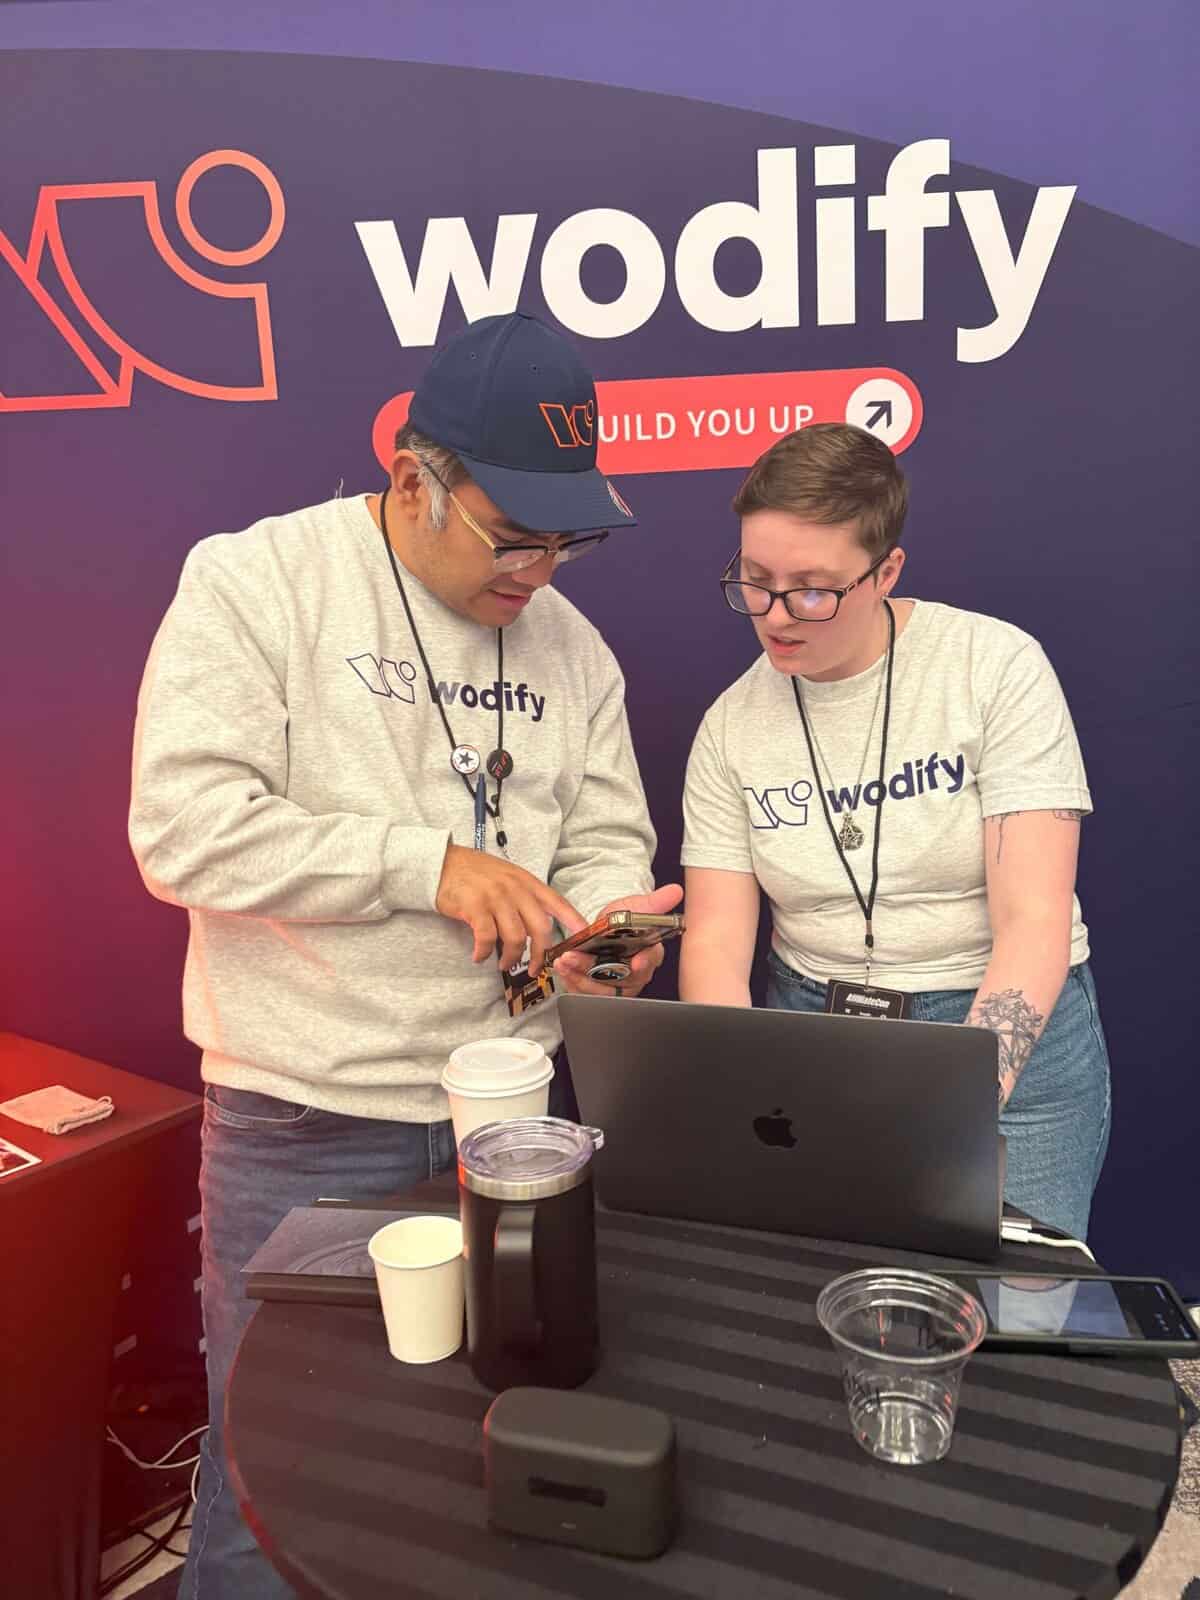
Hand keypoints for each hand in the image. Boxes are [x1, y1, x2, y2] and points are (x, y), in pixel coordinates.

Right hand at [435, 844, 583, 972]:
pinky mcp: (475, 906)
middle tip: (535, 969)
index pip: (557, 903)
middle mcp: (515, 889)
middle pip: (540, 928)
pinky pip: (486, 937)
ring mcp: (496, 897)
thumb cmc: (475, 873)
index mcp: (527, 882)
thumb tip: (539, 926)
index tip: (584, 936)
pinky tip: (479, 956)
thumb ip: (525, 896)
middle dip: (541, 954)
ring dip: (511, 957)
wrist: (442, 863)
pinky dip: (483, 952)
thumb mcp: (507, 876)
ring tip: (503, 964)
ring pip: (515, 937)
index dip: (573, 921)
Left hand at [551, 883, 683, 999]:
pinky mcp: (598, 990)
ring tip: (563, 961)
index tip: (636, 962)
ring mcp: (616, 985)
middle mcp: (635, 974)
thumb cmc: (624, 921)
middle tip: (575, 957)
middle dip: (595, 970)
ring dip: (579, 977)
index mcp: (649, 954)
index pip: (650, 961)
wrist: (604, 930)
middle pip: (619, 979)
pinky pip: (586, 993)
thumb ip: (655, 902)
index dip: (644, 963)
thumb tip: (676, 891)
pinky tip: (562, 970)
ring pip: (601, 989)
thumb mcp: (638, 907)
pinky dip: (571, 982)